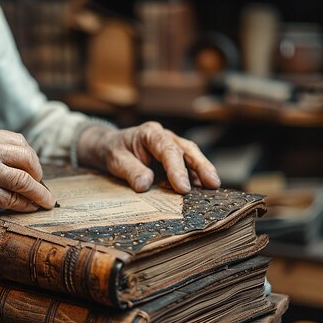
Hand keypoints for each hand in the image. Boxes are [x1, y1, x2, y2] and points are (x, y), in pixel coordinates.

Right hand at [0, 128, 55, 216]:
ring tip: (45, 201)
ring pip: (24, 182)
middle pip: (28, 160)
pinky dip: (24, 205)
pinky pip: (12, 200)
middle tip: (41, 185)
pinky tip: (28, 208)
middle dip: (39, 175)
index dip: (31, 157)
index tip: (34, 168)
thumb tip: (11, 157)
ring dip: (39, 194)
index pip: (19, 142)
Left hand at [77, 122, 220, 193]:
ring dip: (202, 172)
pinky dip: (194, 177)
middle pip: (187, 150)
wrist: (109, 146)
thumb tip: (146, 185)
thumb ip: (131, 171)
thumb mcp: (115, 160)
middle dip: (201, 166)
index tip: (182, 188)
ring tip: (213, 188)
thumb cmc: (113, 151)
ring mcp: (170, 146)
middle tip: (213, 183)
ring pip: (191, 156)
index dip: (177, 169)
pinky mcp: (172, 158)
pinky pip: (186, 166)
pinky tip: (202, 189)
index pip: (167, 150)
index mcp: (150, 133)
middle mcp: (164, 136)